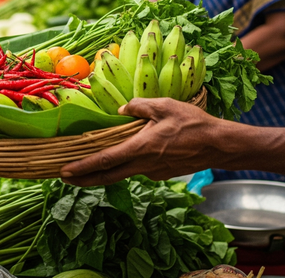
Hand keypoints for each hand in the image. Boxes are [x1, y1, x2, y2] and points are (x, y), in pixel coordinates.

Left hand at [60, 98, 237, 185]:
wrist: (219, 145)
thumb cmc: (193, 123)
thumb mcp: (164, 105)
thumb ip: (138, 106)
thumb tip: (121, 109)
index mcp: (140, 149)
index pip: (105, 161)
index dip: (83, 168)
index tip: (65, 172)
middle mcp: (144, 165)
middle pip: (108, 176)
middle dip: (85, 179)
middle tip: (64, 178)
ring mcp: (153, 172)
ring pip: (124, 172)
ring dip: (105, 170)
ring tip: (88, 164)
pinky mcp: (162, 174)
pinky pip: (140, 168)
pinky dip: (128, 163)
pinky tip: (128, 152)